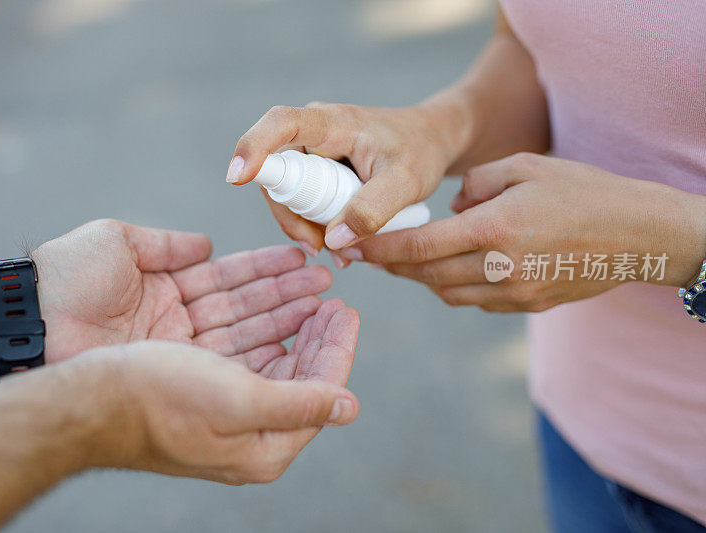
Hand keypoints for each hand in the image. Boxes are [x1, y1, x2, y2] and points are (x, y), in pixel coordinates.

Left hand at [32, 219, 330, 362]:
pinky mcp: (173, 371)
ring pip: (241, 332)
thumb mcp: (120, 242)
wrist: (28, 321)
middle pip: (242, 305)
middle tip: (327, 283)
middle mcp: (176, 319)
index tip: (301, 258)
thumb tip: (207, 244)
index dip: (265, 267)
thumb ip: (167, 245)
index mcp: (165, 285)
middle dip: (286, 294)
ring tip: (323, 306)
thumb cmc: (67, 274)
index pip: (226, 275)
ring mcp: (176, 348)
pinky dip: (258, 350)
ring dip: (282, 319)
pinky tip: (292, 340)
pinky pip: (224, 359)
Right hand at [85, 298, 359, 483]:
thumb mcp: (241, 402)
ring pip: (275, 358)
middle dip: (319, 335)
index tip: (348, 311)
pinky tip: (274, 308)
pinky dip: (264, 327)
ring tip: (312, 294)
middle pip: (300, 375)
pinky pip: (247, 353)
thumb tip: (350, 408)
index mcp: (265, 447)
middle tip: (334, 301)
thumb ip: (300, 405)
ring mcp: (226, 409)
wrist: (91, 398)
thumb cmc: (162, 399)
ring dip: (294, 324)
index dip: (337, 350)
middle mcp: (249, 432)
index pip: (320, 394)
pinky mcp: (204, 388)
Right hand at [226, 100, 470, 261]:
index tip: (237, 177)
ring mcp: (310, 151)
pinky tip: (337, 246)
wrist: (432, 140)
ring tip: (337, 254)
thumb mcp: (407, 182)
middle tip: (320, 247)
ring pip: (285, 193)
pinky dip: (313, 224)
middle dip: (290, 215)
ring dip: (302, 225)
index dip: (254, 147)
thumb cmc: (421, 151)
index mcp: (332, 123)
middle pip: (275, 173)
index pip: (280, 125)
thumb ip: (372, 209)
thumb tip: (333, 240)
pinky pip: (299, 200)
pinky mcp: (314, 169)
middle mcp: (312, 132)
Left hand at [343, 153, 705, 311]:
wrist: (637, 233)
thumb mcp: (524, 166)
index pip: (420, 247)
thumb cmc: (581, 189)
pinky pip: (474, 300)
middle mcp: (501, 268)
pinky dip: (451, 286)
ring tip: (399, 260)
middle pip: (425, 275)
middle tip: (362, 253)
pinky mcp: (526, 305)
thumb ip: (474, 185)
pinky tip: (445, 269)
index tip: (348, 245)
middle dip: (388, 265)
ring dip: (419, 278)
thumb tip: (449, 209)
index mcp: (496, 229)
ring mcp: (514, 293)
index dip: (378, 248)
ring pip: (446, 293)